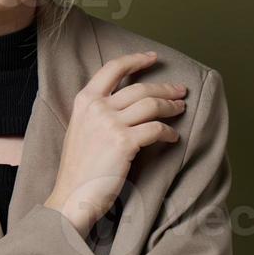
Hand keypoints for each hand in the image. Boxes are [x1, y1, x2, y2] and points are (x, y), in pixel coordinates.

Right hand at [45, 51, 188, 236]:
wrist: (72, 196)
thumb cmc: (79, 168)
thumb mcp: (80, 128)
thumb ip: (97, 111)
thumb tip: (126, 102)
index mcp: (84, 100)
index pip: (113, 69)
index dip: (135, 60)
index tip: (152, 58)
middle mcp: (96, 107)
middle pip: (139, 87)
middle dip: (164, 88)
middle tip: (180, 91)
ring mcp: (110, 124)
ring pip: (151, 105)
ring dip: (171, 106)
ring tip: (181, 109)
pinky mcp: (124, 143)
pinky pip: (156, 129)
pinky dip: (168, 132)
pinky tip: (173, 137)